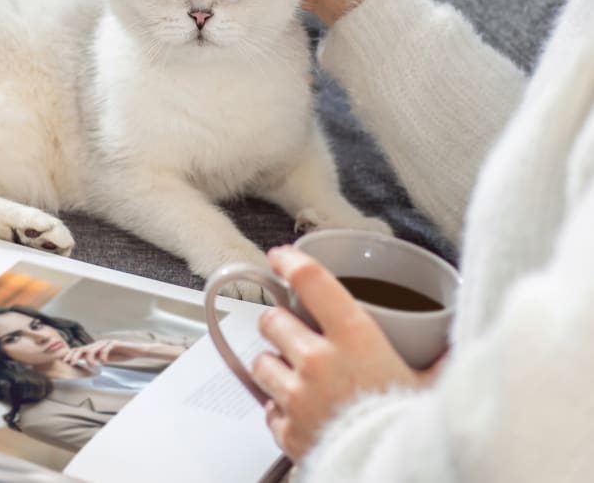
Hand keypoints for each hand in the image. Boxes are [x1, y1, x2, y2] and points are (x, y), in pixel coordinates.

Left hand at [63, 338, 185, 365]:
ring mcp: (107, 342)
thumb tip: (84, 362)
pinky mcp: (115, 343)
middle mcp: (100, 343)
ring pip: (94, 347)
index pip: (81, 349)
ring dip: (91, 357)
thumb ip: (95, 359)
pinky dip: (104, 355)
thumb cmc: (120, 354)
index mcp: (96, 347)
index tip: (64, 361)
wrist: (135, 350)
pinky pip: (107, 348)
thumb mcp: (105, 358)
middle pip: (84, 347)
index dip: (72, 354)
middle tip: (70, 363)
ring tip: (91, 365)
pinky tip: (104, 362)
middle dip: (75, 354)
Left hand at [250, 246, 441, 461]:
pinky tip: (303, 414)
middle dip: (279, 324)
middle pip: (273, 319)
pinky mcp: (286, 430)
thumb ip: (437, 360)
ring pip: (262, 362)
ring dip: (274, 366)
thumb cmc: (412, 431)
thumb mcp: (433, 387)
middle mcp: (318, 361)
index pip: (311, 280)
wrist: (400, 478)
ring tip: (298, 377)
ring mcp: (297, 396)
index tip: (281, 256)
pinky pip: (268, 409)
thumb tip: (455, 346)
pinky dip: (279, 410)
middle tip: (295, 333)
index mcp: (354, 337)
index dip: (290, 261)